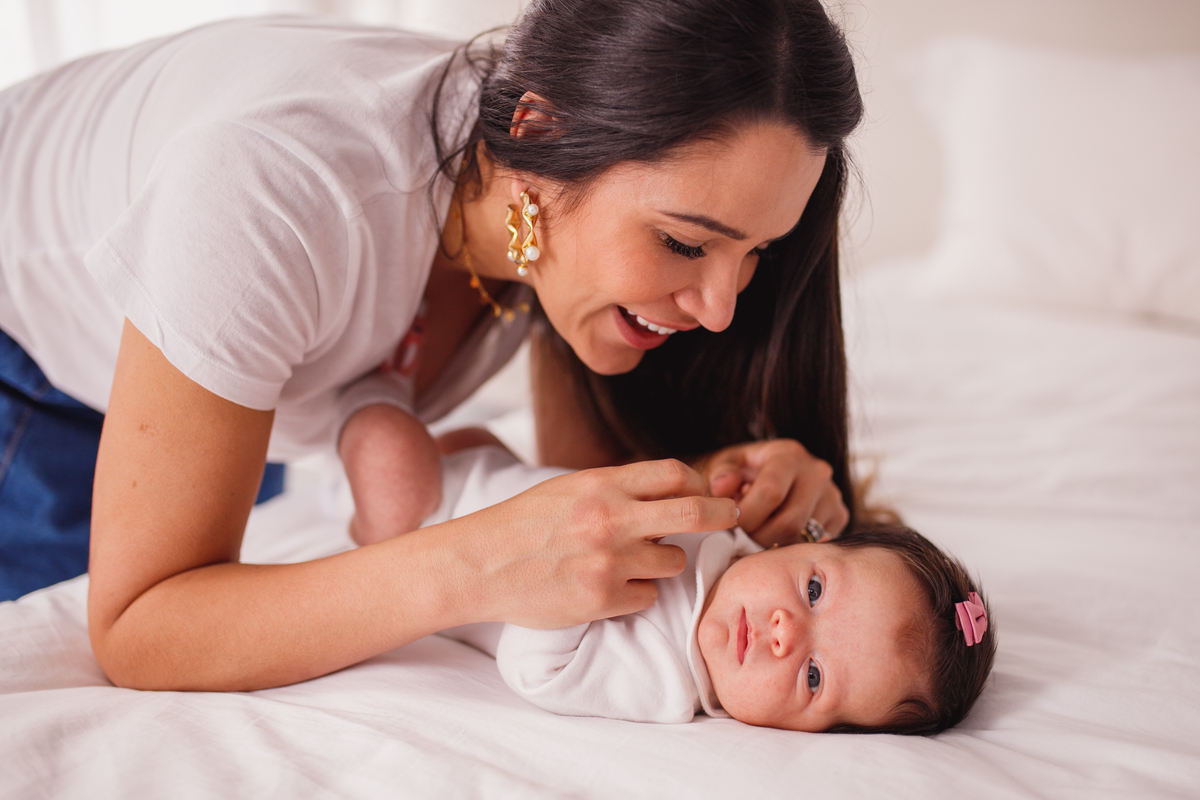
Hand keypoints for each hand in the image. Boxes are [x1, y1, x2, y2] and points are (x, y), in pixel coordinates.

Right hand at [464, 459, 738, 628]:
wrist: (480, 564)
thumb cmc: (524, 523)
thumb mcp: (571, 488)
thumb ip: (618, 488)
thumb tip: (673, 490)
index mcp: (603, 484)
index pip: (676, 473)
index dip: (700, 483)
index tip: (706, 493)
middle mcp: (611, 519)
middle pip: (695, 513)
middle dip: (722, 515)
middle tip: (730, 519)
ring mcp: (609, 562)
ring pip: (673, 561)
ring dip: (663, 562)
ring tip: (629, 561)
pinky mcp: (603, 600)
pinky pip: (648, 596)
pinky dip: (637, 593)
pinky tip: (608, 586)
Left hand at [700, 439, 848, 547]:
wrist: (771, 471)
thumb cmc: (745, 469)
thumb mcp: (727, 463)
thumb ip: (722, 474)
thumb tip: (723, 488)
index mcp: (789, 454)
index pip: (771, 492)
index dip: (747, 516)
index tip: (729, 527)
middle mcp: (817, 472)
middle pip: (789, 522)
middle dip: (758, 538)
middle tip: (739, 541)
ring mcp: (832, 496)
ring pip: (802, 539)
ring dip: (773, 546)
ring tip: (755, 536)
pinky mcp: (839, 517)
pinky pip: (814, 545)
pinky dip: (790, 549)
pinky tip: (773, 539)